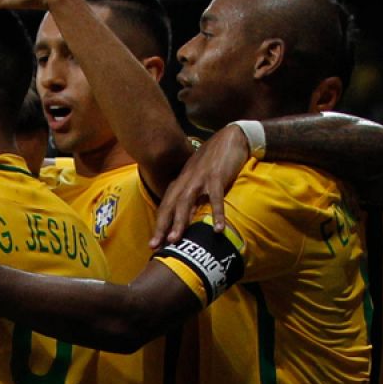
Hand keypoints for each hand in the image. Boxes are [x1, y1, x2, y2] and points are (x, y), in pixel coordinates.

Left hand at [150, 125, 248, 247]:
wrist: (229, 138)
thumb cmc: (214, 161)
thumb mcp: (198, 178)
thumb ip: (192, 195)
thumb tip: (188, 216)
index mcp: (180, 183)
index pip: (165, 206)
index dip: (158, 225)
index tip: (152, 244)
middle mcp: (186, 181)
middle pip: (170, 206)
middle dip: (161, 227)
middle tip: (155, 245)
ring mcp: (200, 179)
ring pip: (186, 203)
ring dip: (179, 222)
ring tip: (175, 240)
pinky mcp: (216, 177)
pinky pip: (215, 198)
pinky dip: (216, 213)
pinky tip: (218, 229)